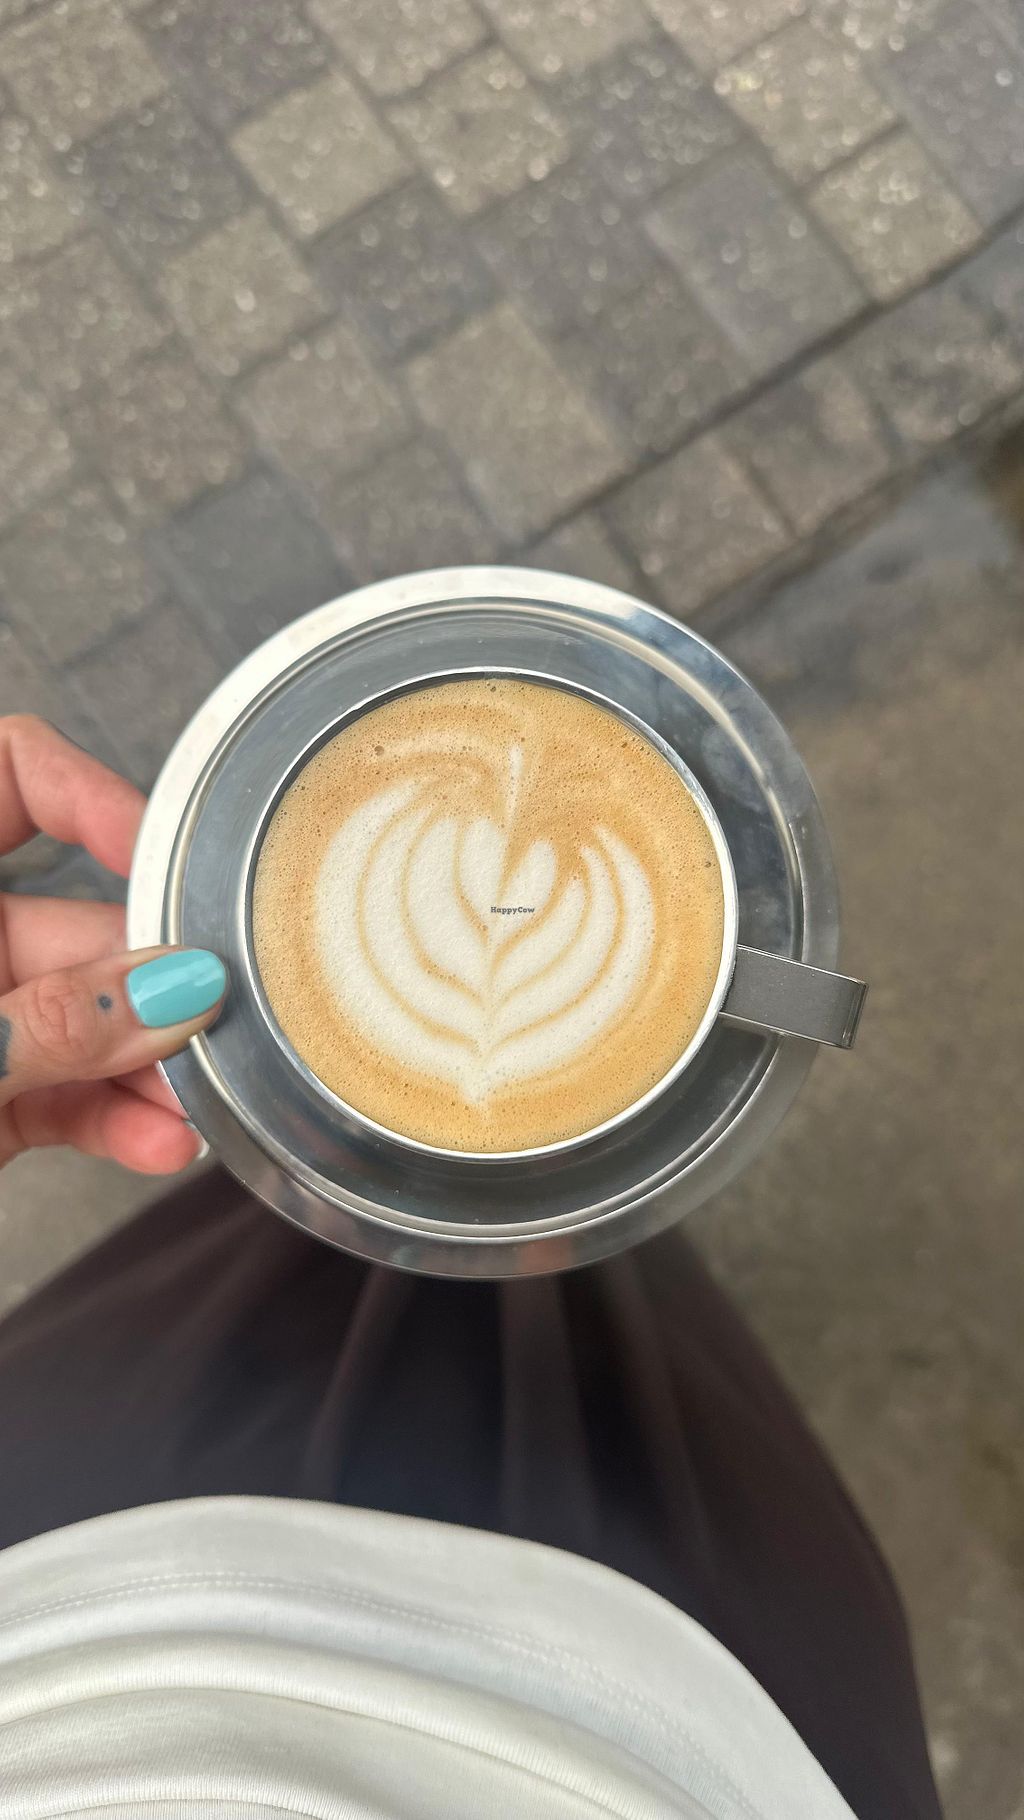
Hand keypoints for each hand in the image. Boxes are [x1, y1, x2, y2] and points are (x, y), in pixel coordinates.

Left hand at [0, 716, 225, 1172]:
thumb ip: (52, 1025)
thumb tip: (178, 991)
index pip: (5, 778)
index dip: (90, 797)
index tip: (171, 855)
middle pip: (74, 925)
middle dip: (155, 983)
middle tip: (225, 1023)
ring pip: (84, 1021)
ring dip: (151, 1068)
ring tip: (201, 1107)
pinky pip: (64, 1095)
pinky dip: (114, 1121)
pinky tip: (159, 1145)